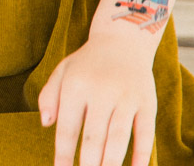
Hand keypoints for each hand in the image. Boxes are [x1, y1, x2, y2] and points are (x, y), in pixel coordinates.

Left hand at [38, 35, 157, 165]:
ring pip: (118, 138)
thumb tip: (46, 124)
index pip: (67, 127)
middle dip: (88, 165)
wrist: (123, 40)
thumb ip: (49, 96)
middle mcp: (101, 91)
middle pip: (93, 138)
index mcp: (76, 85)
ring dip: (111, 163)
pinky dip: (141, 154)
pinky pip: (145, 133)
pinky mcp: (147, 102)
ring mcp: (126, 97)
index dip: (63, 153)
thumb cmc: (87, 63)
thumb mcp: (62, 71)